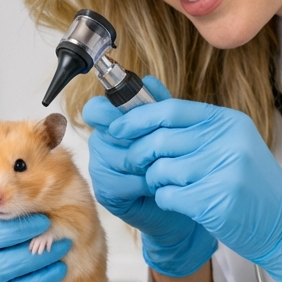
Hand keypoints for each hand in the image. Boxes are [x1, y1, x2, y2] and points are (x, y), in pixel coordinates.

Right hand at [83, 77, 216, 277]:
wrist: (185, 199)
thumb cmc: (175, 162)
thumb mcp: (170, 128)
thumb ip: (159, 104)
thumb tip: (149, 81)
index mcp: (113, 124)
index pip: (96, 109)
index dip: (111, 111)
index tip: (134, 117)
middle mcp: (101, 144)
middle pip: (106, 133)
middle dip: (137, 139)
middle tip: (160, 146)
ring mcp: (99, 169)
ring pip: (116, 157)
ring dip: (144, 163)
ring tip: (163, 167)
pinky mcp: (105, 193)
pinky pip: (120, 181)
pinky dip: (142, 182)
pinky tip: (156, 185)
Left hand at [112, 100, 281, 281]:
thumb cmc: (250, 185)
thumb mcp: (228, 145)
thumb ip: (191, 126)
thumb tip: (144, 97)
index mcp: (228, 122)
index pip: (171, 110)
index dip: (138, 119)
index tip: (117, 128)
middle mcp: (228, 142)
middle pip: (160, 140)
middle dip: (138, 154)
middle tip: (134, 165)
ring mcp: (224, 171)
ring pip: (161, 170)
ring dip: (156, 181)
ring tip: (171, 186)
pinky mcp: (216, 200)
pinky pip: (168, 195)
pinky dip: (167, 200)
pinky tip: (183, 203)